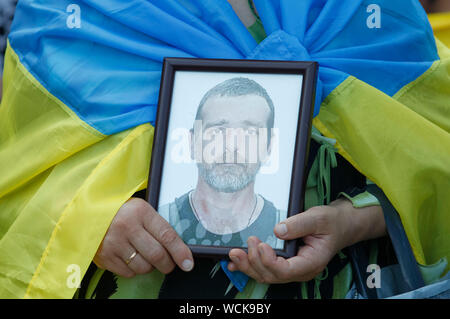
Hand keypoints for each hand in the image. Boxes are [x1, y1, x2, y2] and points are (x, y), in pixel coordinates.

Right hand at [94, 198, 193, 277]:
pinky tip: (131, 258)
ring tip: (146, 256)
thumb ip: (157, 226)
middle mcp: (127, 226)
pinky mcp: (105, 257)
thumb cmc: (120, 211)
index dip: (180, 252)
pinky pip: (129, 272)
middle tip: (169, 264)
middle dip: (168, 264)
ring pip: (144, 266)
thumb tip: (178, 248)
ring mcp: (114, 243)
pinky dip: (134, 269)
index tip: (188, 263)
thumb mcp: (140, 210)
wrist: (86, 214)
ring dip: (150, 267)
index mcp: (140, 211)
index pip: (167, 235)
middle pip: (157, 255)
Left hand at [227, 199, 385, 282]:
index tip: (260, 245)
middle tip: (247, 242)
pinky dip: (249, 266)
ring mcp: (291, 269)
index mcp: (311, 262)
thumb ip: (299, 224)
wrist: (338, 226)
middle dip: (254, 262)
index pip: (286, 270)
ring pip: (265, 275)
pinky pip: (264, 269)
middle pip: (272, 275)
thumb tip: (278, 230)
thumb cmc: (331, 223)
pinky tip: (235, 263)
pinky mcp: (284, 263)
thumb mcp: (319, 218)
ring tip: (234, 253)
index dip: (269, 261)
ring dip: (248, 265)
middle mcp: (300, 270)